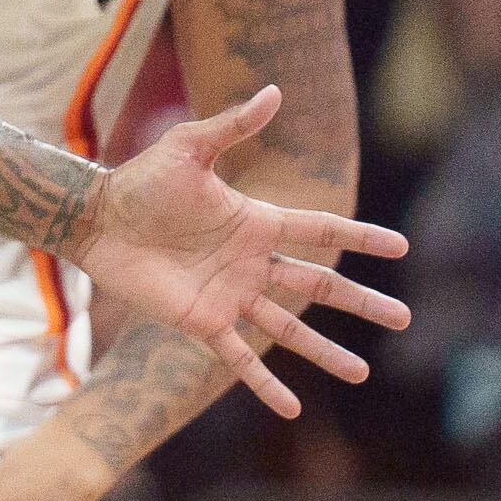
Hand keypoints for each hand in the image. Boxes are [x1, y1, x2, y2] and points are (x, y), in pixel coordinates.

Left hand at [68, 88, 409, 414]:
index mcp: (257, 223)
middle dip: (361, 303)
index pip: (321, 231)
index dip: (360, 238)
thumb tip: (275, 91)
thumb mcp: (190, 148)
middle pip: (319, 286)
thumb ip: (232, 126)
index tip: (400, 247)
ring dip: (326, 352)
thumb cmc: (141, 180)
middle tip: (403, 319)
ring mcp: (230, 296)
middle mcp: (251, 264)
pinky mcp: (201, 323)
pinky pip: (238, 359)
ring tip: (361, 374)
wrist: (97, 220)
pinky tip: (291, 409)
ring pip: (289, 330)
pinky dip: (264, 385)